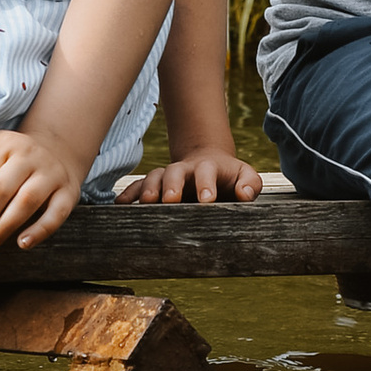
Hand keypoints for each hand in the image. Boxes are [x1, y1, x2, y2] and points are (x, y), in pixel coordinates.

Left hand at [0, 126, 86, 249]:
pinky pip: (56, 214)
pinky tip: (23, 244)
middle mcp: (31, 156)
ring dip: (5, 225)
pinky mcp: (69, 193)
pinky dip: (40, 231)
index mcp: (7, 144)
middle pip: (2, 188)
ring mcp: (52, 174)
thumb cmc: (11, 157)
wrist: (57, 151)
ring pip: (26, 201)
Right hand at [117, 146, 262, 204]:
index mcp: (208, 167)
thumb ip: (250, 183)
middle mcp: (185, 170)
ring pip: (155, 177)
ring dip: (148, 188)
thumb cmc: (230, 177)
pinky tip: (120, 205)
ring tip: (145, 202)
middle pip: (175, 171)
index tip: (207, 200)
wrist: (210, 165)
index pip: (207, 172)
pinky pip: (139, 187)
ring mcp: (168, 176)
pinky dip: (129, 194)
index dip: (206, 184)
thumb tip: (244, 195)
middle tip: (170, 200)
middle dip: (171, 184)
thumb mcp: (245, 176)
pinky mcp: (155, 186)